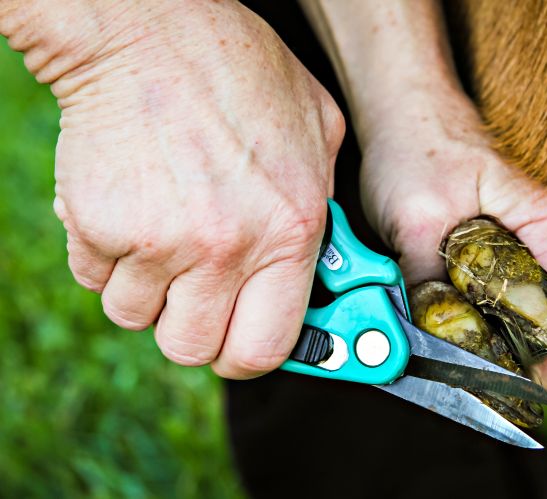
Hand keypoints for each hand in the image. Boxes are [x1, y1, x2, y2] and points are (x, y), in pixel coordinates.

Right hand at [5, 0, 343, 377]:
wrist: (150, 28)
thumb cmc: (239, 71)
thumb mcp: (319, 132)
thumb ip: (322, 207)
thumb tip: (323, 261)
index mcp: (290, 230)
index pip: (267, 348)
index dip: (251, 356)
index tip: (246, 346)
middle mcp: (227, 247)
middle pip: (195, 350)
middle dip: (194, 329)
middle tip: (198, 294)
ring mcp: (159, 241)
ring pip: (136, 318)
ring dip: (147, 289)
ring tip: (162, 233)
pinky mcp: (100, 226)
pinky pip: (94, 280)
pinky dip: (106, 259)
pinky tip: (128, 210)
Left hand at [360, 90, 546, 392]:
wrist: (404, 112)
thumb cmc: (416, 149)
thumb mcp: (417, 219)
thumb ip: (430, 282)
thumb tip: (433, 345)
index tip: (504, 396)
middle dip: (523, 371)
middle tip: (474, 394)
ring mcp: (529, 249)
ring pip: (533, 322)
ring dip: (504, 354)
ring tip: (461, 372)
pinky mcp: (502, 253)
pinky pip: (509, 305)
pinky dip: (488, 331)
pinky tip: (454, 338)